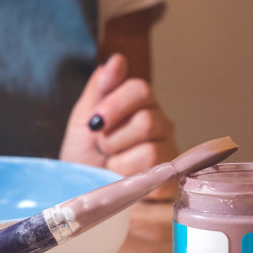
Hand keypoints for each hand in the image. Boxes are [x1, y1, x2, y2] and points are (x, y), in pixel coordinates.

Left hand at [60, 54, 179, 199]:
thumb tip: (117, 60)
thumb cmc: (83, 155)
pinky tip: (122, 181)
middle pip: (146, 122)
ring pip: (150, 152)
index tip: (94, 122)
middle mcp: (160, 125)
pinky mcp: (170, 181)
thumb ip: (101, 88)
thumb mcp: (83, 118)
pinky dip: (129, 181)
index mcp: (140, 104)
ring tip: (110, 167)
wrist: (82, 191)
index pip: (141, 90)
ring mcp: (168, 153)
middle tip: (101, 148)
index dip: (116, 105)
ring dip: (118, 163)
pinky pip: (154, 177)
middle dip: (113, 139)